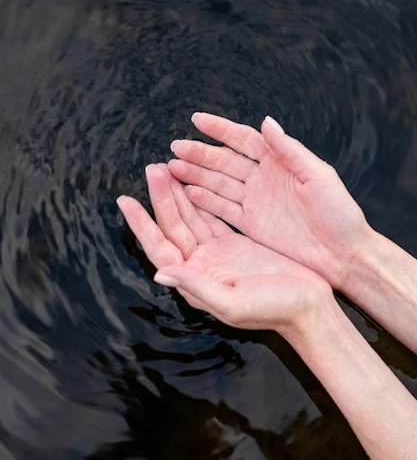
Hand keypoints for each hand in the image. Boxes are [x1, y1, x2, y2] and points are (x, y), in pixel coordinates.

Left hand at [117, 164, 330, 337]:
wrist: (308, 307)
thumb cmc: (273, 310)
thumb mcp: (233, 302)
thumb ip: (196, 286)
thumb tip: (160, 274)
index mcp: (195, 280)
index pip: (159, 246)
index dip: (141, 223)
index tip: (125, 199)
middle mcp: (200, 265)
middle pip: (173, 225)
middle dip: (161, 197)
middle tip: (152, 168)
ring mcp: (216, 253)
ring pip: (191, 217)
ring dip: (177, 194)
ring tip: (165, 167)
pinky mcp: (233, 244)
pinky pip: (211, 216)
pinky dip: (201, 199)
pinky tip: (191, 182)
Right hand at [167, 113, 371, 289]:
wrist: (343, 255)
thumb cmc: (339, 213)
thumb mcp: (318, 176)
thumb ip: (290, 150)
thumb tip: (266, 121)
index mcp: (280, 161)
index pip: (244, 139)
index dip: (220, 129)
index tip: (197, 119)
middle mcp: (263, 178)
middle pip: (225, 161)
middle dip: (200, 153)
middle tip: (176, 148)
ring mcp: (255, 201)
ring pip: (219, 183)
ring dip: (197, 175)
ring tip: (172, 169)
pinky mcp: (251, 224)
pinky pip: (223, 209)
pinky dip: (206, 201)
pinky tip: (189, 193)